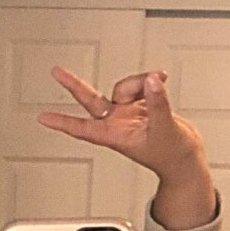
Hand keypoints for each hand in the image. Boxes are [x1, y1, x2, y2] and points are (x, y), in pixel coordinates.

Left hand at [38, 66, 204, 186]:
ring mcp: (128, 113)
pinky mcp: (142, 105)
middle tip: (56, 72)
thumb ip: (157, 103)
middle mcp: (117, 122)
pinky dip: (151, 81)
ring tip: (159, 83)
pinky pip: (141, 84)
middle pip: (91, 100)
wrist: (186, 158)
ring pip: (124, 86)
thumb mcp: (165, 128)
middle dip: (75, 85)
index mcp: (114, 135)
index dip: (62, 123)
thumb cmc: (172, 155)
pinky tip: (161, 81)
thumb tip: (151, 80)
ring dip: (141, 81)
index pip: (82, 128)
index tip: (43, 118)